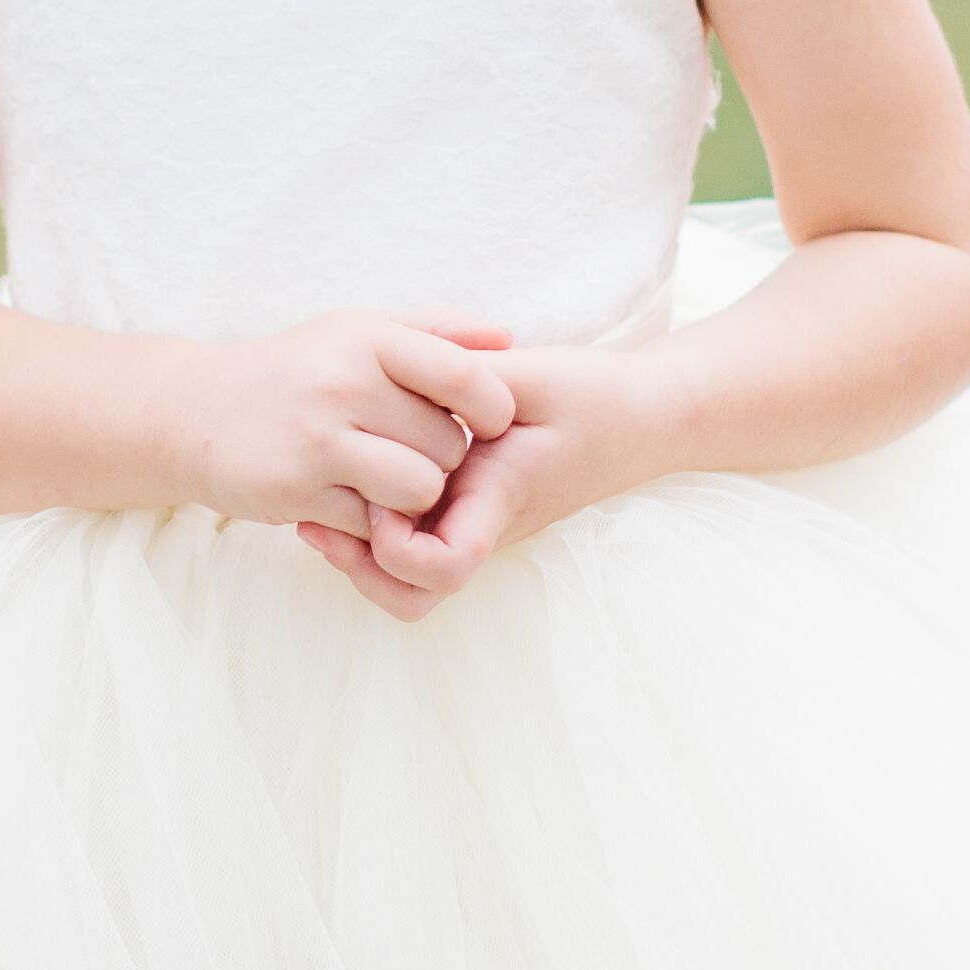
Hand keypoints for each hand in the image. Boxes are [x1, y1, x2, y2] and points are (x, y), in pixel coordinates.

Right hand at [189, 312, 513, 542]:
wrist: (193, 410)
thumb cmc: (295, 370)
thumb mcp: (355, 331)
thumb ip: (432, 331)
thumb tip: (504, 337)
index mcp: (369, 339)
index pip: (468, 379)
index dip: (492, 410)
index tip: (478, 423)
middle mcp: (343, 384)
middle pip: (449, 446)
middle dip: (442, 460)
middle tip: (410, 455)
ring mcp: (317, 440)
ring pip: (419, 491)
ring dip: (412, 499)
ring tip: (385, 483)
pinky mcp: (296, 491)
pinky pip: (371, 524)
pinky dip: (368, 523)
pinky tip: (344, 499)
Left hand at [295, 341, 666, 619]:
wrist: (647, 418)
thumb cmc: (594, 395)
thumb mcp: (530, 375)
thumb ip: (464, 379)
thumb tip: (394, 380)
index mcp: (499, 499)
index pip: (441, 567)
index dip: (393, 547)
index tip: (380, 495)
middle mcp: (485, 527)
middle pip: (409, 594)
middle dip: (358, 568)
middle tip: (322, 518)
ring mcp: (479, 527)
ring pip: (407, 581)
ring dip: (363, 555)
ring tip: (331, 503)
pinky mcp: (474, 514)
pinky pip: (418, 546)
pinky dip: (380, 529)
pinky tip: (361, 480)